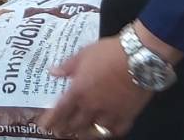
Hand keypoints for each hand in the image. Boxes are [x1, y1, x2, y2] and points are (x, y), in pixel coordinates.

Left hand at [38, 37, 154, 138]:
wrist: (139, 57)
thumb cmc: (109, 52)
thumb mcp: (84, 53)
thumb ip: (67, 66)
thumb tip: (53, 72)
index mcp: (78, 91)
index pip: (60, 111)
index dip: (50, 121)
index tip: (44, 126)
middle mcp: (92, 106)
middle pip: (74, 125)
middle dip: (64, 129)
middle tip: (59, 131)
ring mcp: (110, 113)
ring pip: (93, 132)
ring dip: (83, 133)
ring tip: (78, 133)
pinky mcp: (127, 116)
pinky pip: (115, 131)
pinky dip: (108, 132)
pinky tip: (105, 130)